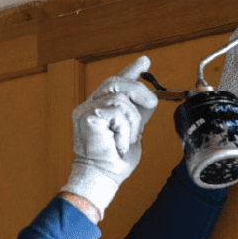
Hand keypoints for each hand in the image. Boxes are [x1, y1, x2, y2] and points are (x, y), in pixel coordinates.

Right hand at [60, 56, 158, 217]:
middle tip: (152, 103)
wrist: (103, 177)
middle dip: (138, 91)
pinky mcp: (88, 117)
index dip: (129, 71)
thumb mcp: (132, 132)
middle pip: (116, 83)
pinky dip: (125, 130)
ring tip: (126, 139)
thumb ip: (137, 114)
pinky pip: (118, 112)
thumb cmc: (114, 161)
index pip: (113, 83)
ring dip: (132, 121)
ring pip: (121, 99)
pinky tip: (119, 143)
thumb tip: (149, 98)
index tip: (144, 61)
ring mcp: (86, 110)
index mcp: (98, 109)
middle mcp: (89, 106)